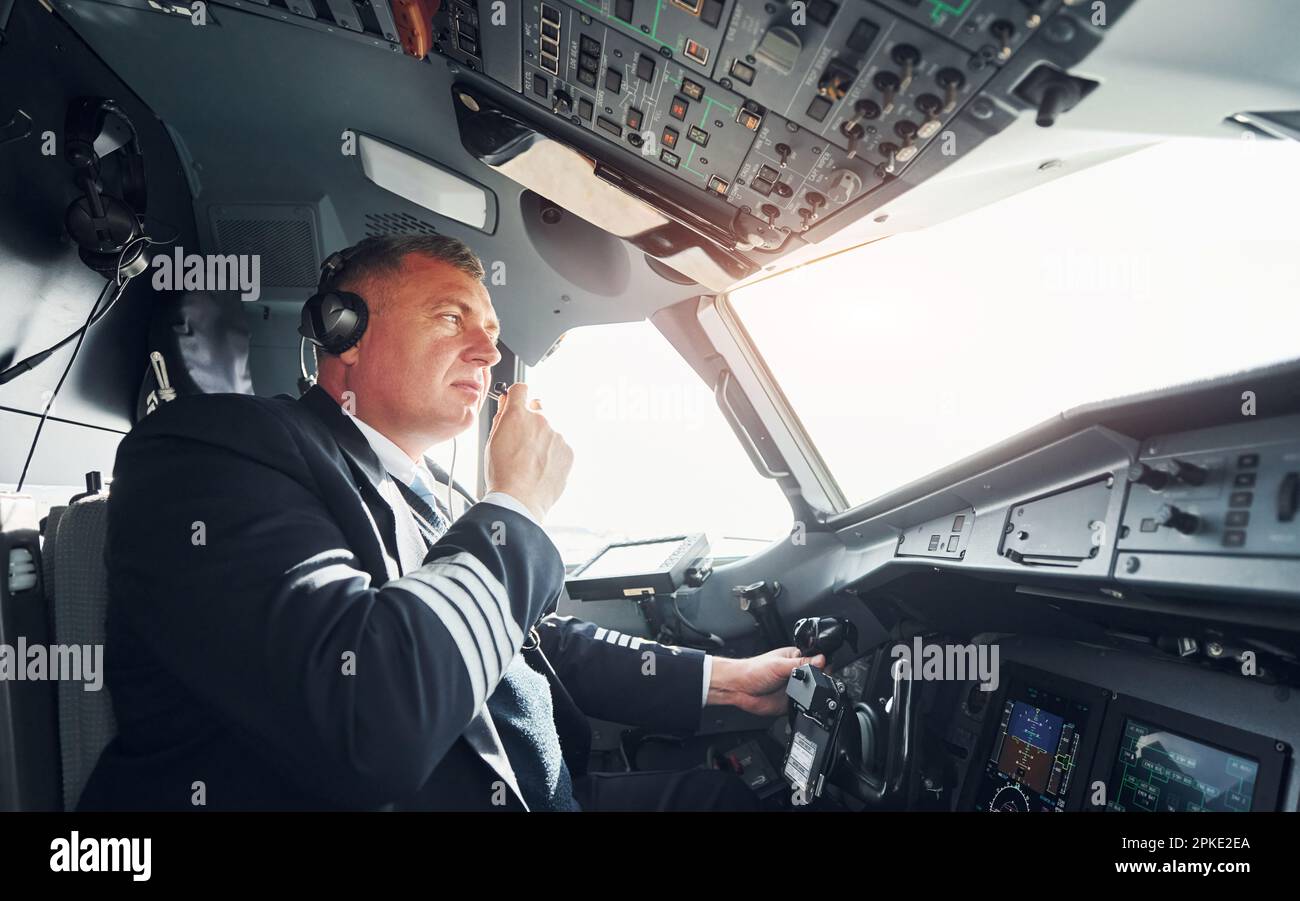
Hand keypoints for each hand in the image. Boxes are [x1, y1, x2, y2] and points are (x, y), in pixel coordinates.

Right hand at [484, 382, 573, 520]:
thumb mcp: (492, 441)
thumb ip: (502, 417)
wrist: (520, 500)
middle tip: (523, 439)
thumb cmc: (503, 474)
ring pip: (551, 429)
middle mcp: (541, 419)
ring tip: (531, 461)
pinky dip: (553, 453)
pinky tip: (542, 468)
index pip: (521, 388)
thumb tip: (507, 402)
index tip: (517, 403)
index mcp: (518, 415)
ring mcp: (557, 435)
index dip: (518, 396)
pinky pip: (561, 445)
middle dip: (532, 418)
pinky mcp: (569, 450)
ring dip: (543, 438)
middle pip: (539, 407)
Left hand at [706, 647, 826, 716]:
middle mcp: (797, 673)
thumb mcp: (779, 665)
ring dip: (813, 693)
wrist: (739, 688)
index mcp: (795, 658)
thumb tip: (821, 659)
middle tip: (815, 681)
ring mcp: (795, 688)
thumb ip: (801, 664)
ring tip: (805, 691)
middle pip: (818, 677)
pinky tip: (801, 702)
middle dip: (820, 680)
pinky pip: (804, 705)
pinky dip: (806, 705)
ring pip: (813, 692)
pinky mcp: (792, 703)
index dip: (823, 665)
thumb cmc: (753, 670)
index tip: (826, 668)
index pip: (816, 660)